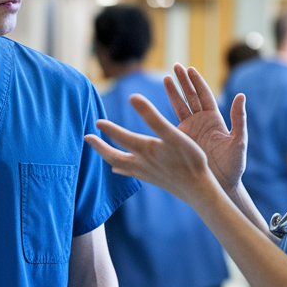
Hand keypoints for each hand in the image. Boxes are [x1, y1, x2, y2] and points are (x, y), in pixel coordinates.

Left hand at [84, 89, 223, 207]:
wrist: (199, 189)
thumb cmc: (189, 159)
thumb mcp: (172, 134)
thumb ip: (152, 116)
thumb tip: (133, 97)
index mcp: (145, 149)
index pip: (120, 138)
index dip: (108, 129)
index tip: (97, 122)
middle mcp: (141, 163)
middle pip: (113, 156)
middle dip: (99, 147)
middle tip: (87, 139)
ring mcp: (146, 174)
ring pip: (120, 166)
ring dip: (109, 157)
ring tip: (101, 153)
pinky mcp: (154, 180)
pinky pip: (131, 174)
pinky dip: (122, 170)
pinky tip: (119, 170)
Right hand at [164, 64, 247, 195]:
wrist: (221, 185)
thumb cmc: (233, 165)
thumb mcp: (239, 142)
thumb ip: (239, 120)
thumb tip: (241, 96)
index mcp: (216, 119)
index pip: (204, 95)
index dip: (197, 82)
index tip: (189, 70)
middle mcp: (203, 122)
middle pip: (191, 97)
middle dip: (184, 82)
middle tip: (176, 66)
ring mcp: (191, 130)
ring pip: (181, 106)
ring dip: (174, 92)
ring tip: (167, 78)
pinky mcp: (182, 140)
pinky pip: (172, 123)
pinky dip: (165, 114)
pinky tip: (158, 104)